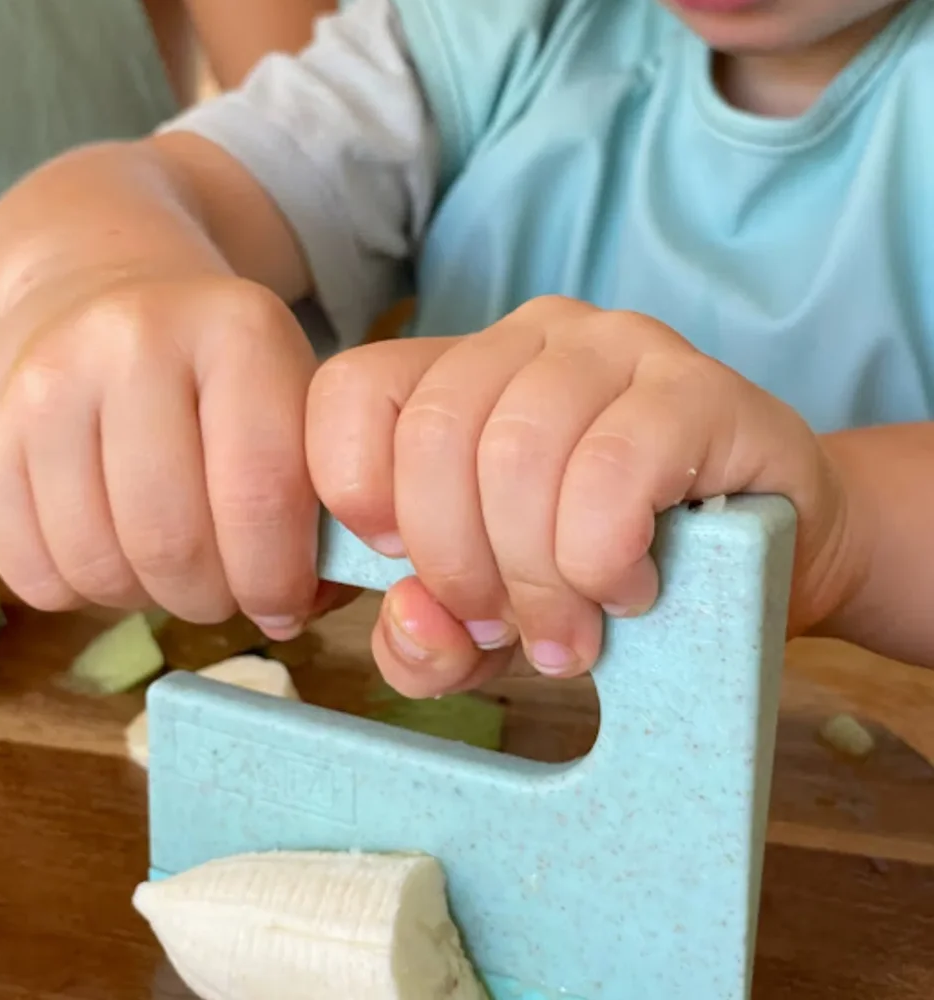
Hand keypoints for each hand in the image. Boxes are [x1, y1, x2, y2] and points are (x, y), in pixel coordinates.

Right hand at [0, 274, 320, 635]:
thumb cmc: (219, 374)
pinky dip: (83, 592)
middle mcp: (136, 340)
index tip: (286, 606)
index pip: (262, 492)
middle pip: (173, 542)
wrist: (102, 295)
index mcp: (240, 331)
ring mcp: (49, 381)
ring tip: (174, 570)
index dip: (277, 579)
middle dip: (212, 599)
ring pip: (99, 565)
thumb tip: (305, 606)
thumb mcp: (292, 402)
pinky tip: (115, 554)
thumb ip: (321, 498)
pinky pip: (32, 570)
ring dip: (147, 599)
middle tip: (228, 595)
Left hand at [307, 297, 857, 697]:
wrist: (762, 554)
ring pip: (519, 453)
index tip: (408, 569)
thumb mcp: (491, 620)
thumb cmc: (604, 575)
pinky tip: (628, 587)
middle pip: (434, 436)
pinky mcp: (698, 387)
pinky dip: (601, 556)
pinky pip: (610, 471)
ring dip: (536, 575)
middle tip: (509, 626)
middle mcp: (529, 338)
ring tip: (574, 627)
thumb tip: (412, 616)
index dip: (355, 492)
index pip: (351, 394)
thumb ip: (426, 636)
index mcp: (457, 373)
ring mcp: (616, 348)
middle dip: (459, 562)